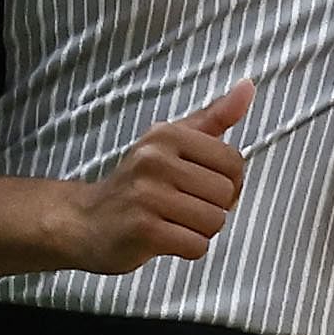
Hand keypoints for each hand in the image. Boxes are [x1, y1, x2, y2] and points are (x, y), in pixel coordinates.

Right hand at [63, 80, 252, 273]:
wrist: (84, 220)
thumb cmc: (141, 181)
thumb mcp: (173, 142)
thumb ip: (214, 117)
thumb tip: (249, 86)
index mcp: (166, 135)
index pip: (234, 163)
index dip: (226, 181)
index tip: (196, 184)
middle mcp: (153, 160)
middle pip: (226, 194)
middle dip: (212, 207)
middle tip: (179, 206)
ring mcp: (145, 195)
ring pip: (214, 221)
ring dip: (199, 229)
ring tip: (170, 220)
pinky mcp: (142, 230)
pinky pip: (197, 246)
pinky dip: (187, 248)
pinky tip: (162, 238)